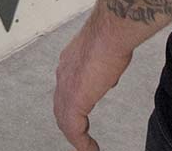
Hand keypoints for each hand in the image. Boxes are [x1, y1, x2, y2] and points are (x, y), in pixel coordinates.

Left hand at [54, 19, 131, 149]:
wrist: (110, 33)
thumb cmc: (110, 36)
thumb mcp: (105, 54)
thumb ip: (102, 68)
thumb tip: (106, 77)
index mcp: (69, 61)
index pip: (65, 88)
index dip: (71, 104)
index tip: (80, 116)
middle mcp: (63, 73)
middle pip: (60, 106)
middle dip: (69, 124)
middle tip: (80, 137)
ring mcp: (66, 87)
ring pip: (63, 119)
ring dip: (74, 135)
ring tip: (86, 146)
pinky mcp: (73, 100)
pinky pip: (72, 129)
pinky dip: (81, 142)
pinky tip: (90, 149)